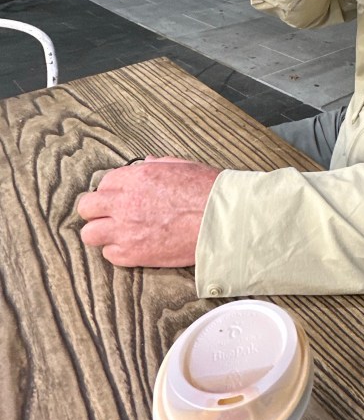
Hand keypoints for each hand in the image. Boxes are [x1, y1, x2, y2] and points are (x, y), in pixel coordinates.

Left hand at [77, 156, 219, 267]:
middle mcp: (125, 202)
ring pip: (90, 234)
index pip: (104, 183)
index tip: (121, 198)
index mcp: (136, 177)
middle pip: (87, 207)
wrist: (221, 220)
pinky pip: (109, 255)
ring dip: (103, 232)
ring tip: (120, 233)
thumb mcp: (180, 166)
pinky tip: (135, 246)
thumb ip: (156, 165)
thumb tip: (145, 164)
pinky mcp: (133, 253)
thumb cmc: (206, 191)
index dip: (112, 191)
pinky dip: (119, 252)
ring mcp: (126, 229)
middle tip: (111, 215)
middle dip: (97, 210)